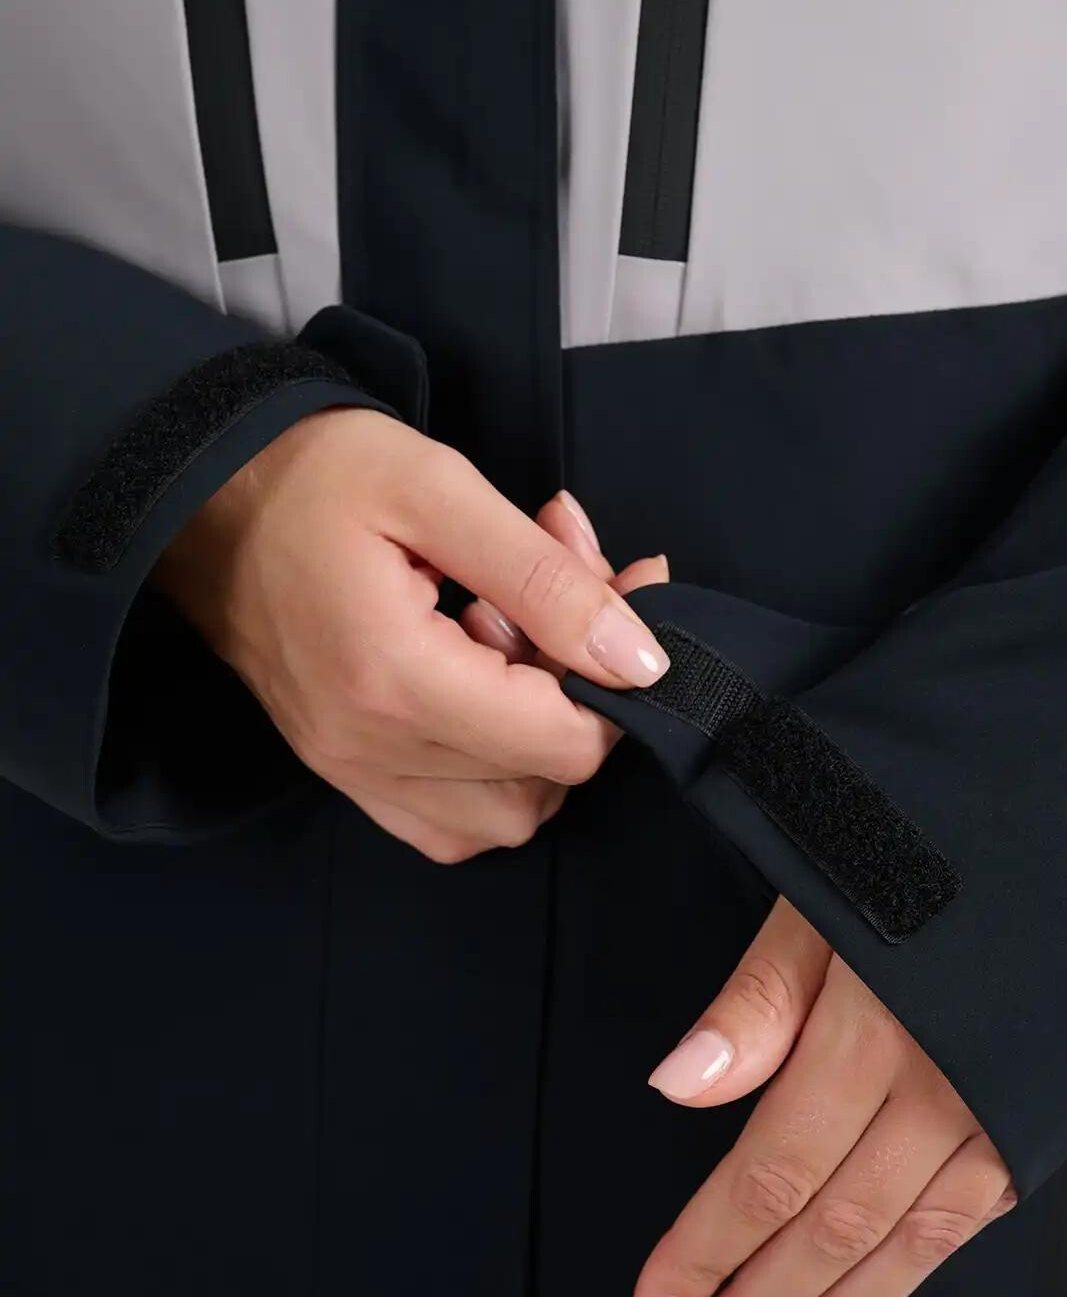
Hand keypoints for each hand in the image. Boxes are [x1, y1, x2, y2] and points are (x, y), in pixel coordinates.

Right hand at [154, 406, 668, 857]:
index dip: (618, 682)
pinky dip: (491, 771)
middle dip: (580, 696)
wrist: (197, 495)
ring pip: (502, 817)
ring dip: (537, 739)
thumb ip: (547, 580)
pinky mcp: (342, 770)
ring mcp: (350, 771)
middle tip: (560, 598)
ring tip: (506, 639)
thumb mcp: (440, 491)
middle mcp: (369, 750)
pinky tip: (479, 683)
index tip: (621, 597)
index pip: (564, 744)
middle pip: (543, 785)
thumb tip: (640, 659)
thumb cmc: (313, 475)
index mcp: (395, 680)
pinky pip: (446, 821)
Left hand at [633, 898, 1014, 1296]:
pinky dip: (908, 1273)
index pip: (769, 1173)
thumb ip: (758, 1000)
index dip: (707, 1251)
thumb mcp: (823, 893)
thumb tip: (676, 1088)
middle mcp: (939, 1090)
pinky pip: (967, 1221)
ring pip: (904, 1244)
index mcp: (872, 1034)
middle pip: (831, 1226)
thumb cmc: (925, 848)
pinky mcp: (1034, 1119)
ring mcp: (995, 1113)